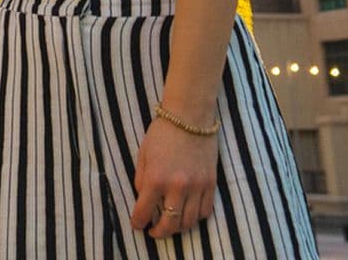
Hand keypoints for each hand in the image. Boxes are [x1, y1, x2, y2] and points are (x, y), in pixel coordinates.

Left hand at [128, 116, 217, 239]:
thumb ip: (141, 178)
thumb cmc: (163, 131)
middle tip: (154, 231)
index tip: (137, 225)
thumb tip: (143, 198)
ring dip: (178, 228)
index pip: (144, 211)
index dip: (138, 222)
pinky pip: (205, 212)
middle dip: (159, 232)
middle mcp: (177, 186)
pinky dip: (195, 218)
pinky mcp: (210, 184)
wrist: (190, 115)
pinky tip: (187, 213)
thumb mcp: (143, 153)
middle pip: (169, 224)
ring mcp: (196, 186)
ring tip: (170, 224)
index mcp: (156, 177)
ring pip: (188, 223)